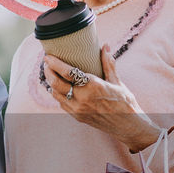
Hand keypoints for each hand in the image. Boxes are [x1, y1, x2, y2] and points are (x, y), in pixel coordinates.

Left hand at [44, 47, 161, 151]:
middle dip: (48, 71)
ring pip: (55, 94)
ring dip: (51, 83)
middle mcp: (83, 98)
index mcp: (93, 86)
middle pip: (56, 83)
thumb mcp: (117, 81)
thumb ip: (108, 64)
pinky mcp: (76, 116)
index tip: (48, 56)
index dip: (55, 63)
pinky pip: (61, 103)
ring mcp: (78, 109)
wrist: (127, 126)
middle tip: (46, 63)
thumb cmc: (125, 102)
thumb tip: (105, 46)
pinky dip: (58, 94)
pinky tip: (60, 87)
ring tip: (51, 73)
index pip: (67, 72)